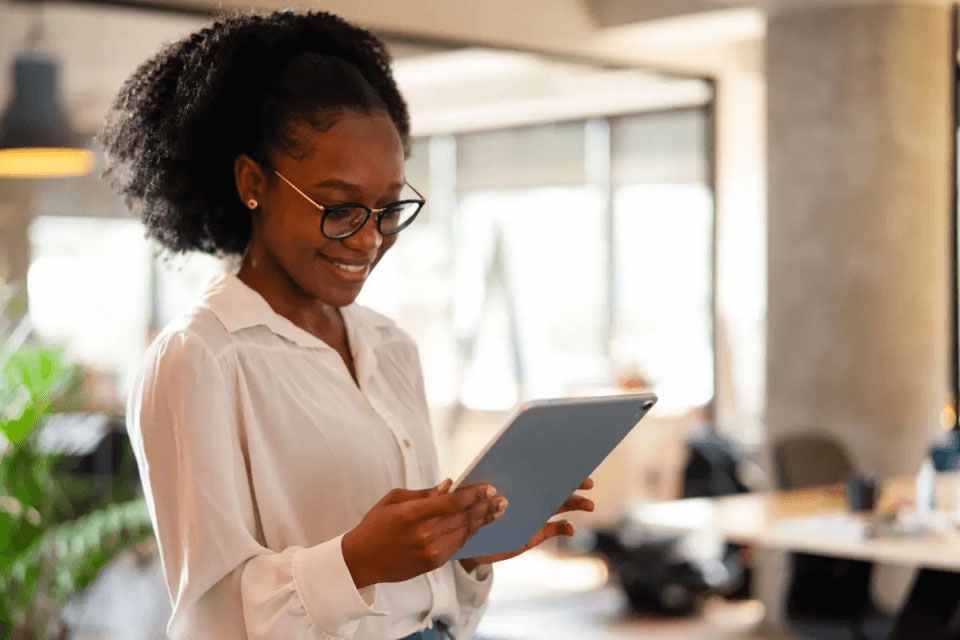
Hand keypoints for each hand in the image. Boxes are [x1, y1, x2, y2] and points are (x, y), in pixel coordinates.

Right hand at [342, 479, 506, 587]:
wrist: (360, 561)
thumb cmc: (375, 525)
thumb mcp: (394, 500)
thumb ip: (424, 493)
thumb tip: (449, 486)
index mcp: (412, 514)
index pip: (452, 502)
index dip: (474, 494)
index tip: (489, 488)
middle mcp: (424, 534)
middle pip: (464, 518)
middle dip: (485, 507)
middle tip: (501, 499)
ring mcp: (430, 552)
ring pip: (465, 533)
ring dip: (483, 521)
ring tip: (497, 511)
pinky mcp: (433, 563)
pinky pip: (458, 546)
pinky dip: (470, 534)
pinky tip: (479, 525)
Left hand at [458, 477, 595, 571]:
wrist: (471, 546)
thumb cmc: (469, 518)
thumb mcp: (466, 503)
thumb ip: (462, 493)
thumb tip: (448, 482)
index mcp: (515, 484)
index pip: (537, 470)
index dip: (554, 465)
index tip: (569, 461)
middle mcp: (528, 497)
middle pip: (554, 485)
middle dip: (573, 483)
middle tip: (589, 482)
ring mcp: (534, 514)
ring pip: (561, 505)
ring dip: (576, 503)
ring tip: (589, 505)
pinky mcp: (536, 534)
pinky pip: (556, 528)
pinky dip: (566, 527)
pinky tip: (571, 528)